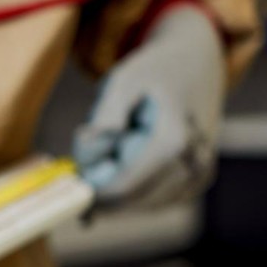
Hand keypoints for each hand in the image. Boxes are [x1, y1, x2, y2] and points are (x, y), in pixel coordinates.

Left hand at [74, 4, 225, 209]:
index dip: (87, 192)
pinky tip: (132, 156)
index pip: (120, 190)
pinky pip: (151, 200)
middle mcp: (193, 166)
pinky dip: (133, 186)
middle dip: (101, 186)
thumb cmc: (154, 70)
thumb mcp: (122, 80)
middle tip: (92, 151)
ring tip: (120, 145)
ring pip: (137, 205)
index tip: (69, 177)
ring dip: (117, 185)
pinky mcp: (196, 183)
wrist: (197, 62)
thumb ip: (104, 116)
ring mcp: (198, 178)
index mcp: (173, 142)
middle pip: (126, 202)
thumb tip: (90, 150)